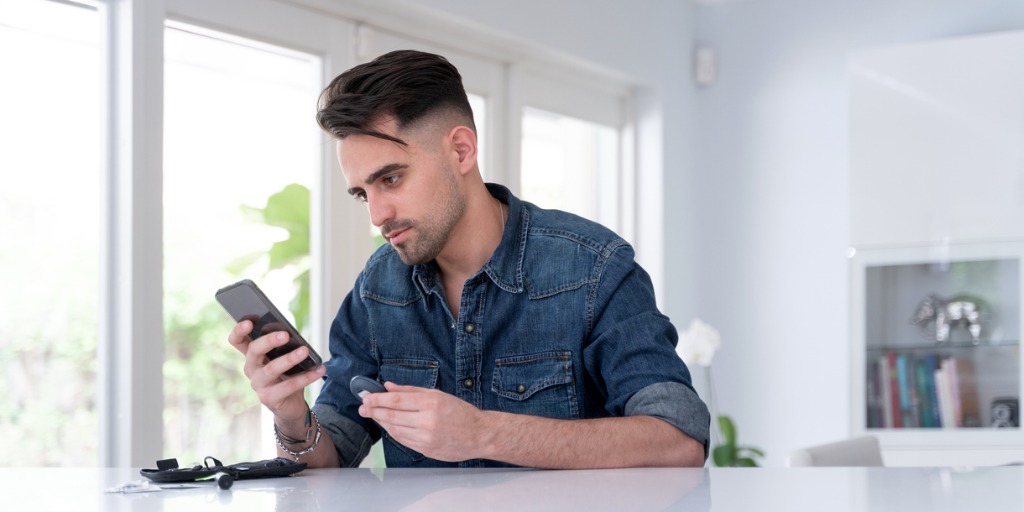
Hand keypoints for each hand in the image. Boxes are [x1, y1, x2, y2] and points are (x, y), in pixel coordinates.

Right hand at [227, 320, 324, 421]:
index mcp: (252, 354)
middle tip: (286, 334)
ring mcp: (258, 384)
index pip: (237, 340)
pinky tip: (320, 370)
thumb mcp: (284, 357)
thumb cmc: (287, 374)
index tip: (249, 322)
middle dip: (269, 340)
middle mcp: (251, 368)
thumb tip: (293, 334)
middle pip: (254, 350)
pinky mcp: (269, 398)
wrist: (291, 404)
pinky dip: (306, 377)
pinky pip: (289, 386)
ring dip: (290, 359)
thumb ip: (284, 345)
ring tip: (305, 351)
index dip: (239, 330)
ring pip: (272, 368)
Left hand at [359, 383, 484, 461]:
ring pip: (394, 430)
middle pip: (392, 416)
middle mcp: (427, 421)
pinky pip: (402, 440)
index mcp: (431, 403)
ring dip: (381, 422)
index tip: (366, 396)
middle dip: (374, 410)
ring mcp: (426, 437)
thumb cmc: (460, 412)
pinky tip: (388, 425)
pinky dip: (392, 432)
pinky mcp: (425, 450)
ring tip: (373, 414)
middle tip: (363, 406)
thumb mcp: (438, 394)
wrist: (479, 435)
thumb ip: (411, 391)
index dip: (378, 399)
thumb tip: (389, 386)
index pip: (396, 401)